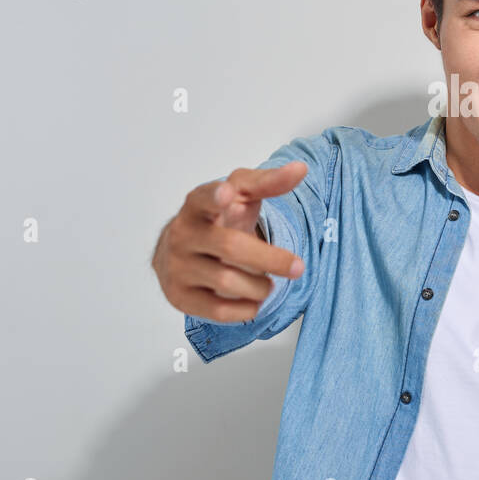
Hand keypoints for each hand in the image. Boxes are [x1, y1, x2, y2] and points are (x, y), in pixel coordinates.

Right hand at [152, 162, 308, 322]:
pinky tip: (253, 301)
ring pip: (226, 282)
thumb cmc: (218, 218)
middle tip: (298, 267)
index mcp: (197, 205)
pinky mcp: (179, 296)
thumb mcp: (240, 195)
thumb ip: (268, 182)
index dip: (215, 197)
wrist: (180, 251)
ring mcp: (177, 266)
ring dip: (259, 286)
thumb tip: (300, 169)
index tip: (227, 195)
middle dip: (269, 259)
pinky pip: (218, 310)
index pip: (203, 198)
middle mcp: (183, 235)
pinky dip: (245, 308)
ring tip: (267, 284)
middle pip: (229, 247)